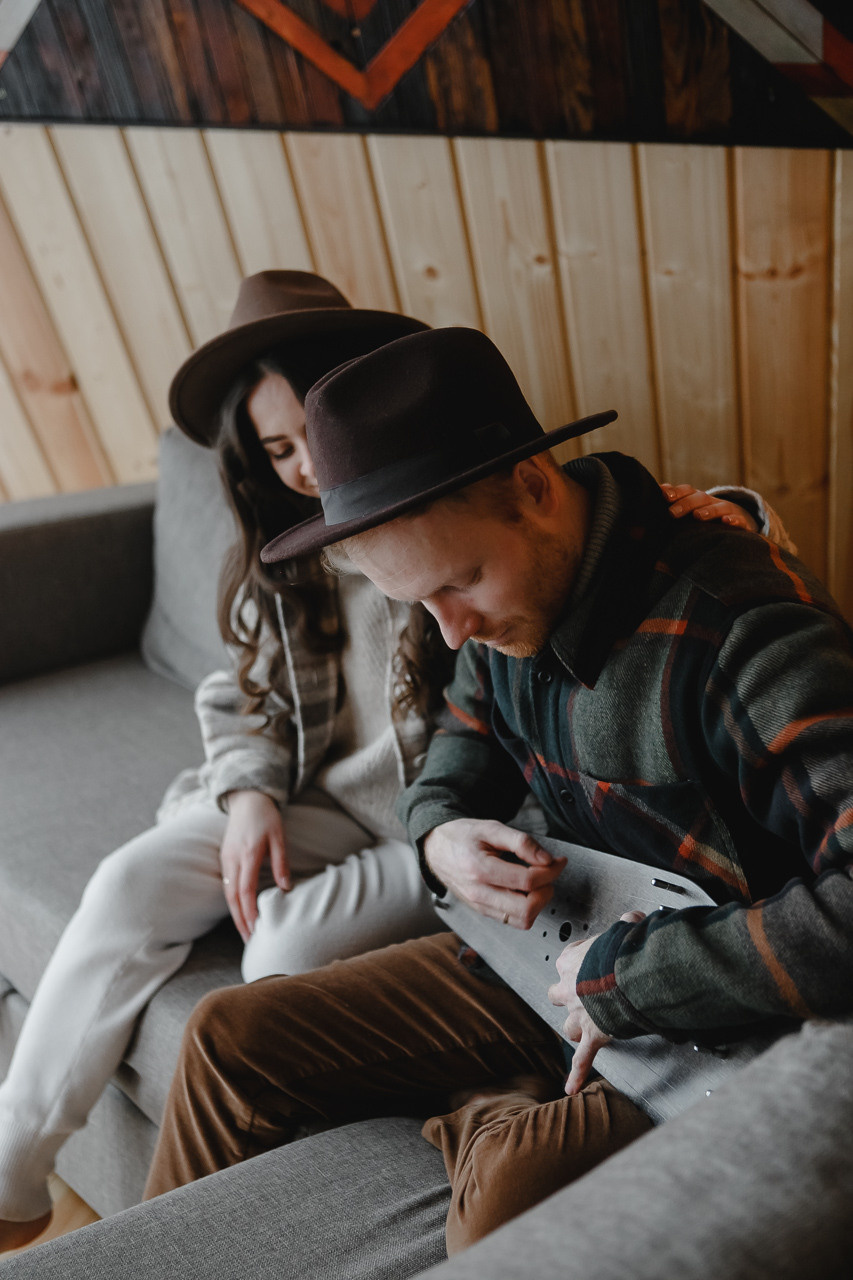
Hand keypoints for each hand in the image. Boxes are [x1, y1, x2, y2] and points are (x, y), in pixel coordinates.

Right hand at [220, 790, 289, 941]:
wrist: (246, 799)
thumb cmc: (266, 817)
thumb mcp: (279, 836)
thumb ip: (281, 862)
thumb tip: (285, 888)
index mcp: (248, 854)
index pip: (246, 889)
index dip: (250, 911)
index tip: (256, 928)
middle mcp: (233, 859)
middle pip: (233, 897)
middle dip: (240, 920)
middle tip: (250, 941)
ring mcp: (226, 859)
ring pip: (227, 893)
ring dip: (236, 914)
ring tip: (245, 932)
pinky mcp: (225, 859)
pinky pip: (226, 885)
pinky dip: (233, 902)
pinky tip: (240, 913)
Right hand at [423, 818, 566, 928]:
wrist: (436, 849)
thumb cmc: (462, 836)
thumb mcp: (491, 828)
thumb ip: (520, 841)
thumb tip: (546, 859)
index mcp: (479, 869)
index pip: (526, 881)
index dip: (550, 871)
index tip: (558, 861)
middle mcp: (479, 893)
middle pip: (526, 909)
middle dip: (546, 890)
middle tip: (549, 874)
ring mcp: (480, 906)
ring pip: (522, 920)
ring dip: (539, 902)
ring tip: (539, 882)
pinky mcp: (483, 911)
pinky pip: (512, 921)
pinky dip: (527, 908)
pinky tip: (526, 890)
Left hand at [548, 910, 644, 1093]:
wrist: (630, 974)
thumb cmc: (625, 949)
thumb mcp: (624, 928)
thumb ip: (625, 924)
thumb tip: (633, 919)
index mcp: (572, 961)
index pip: (565, 962)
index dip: (577, 965)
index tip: (588, 965)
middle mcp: (570, 988)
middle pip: (558, 995)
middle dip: (567, 998)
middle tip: (580, 997)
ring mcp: (580, 1014)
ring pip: (568, 1027)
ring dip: (575, 1029)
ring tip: (583, 1033)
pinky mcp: (593, 1035)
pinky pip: (583, 1058)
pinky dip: (578, 1073)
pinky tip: (571, 1086)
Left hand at [661, 483, 756, 531]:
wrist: (735, 520)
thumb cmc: (703, 516)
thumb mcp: (689, 511)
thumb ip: (673, 503)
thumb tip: (657, 492)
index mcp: (697, 498)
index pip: (687, 490)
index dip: (676, 492)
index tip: (664, 496)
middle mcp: (712, 502)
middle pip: (700, 498)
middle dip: (686, 504)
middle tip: (672, 513)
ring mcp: (727, 510)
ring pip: (720, 507)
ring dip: (709, 511)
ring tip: (698, 516)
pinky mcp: (741, 522)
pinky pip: (739, 520)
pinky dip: (734, 520)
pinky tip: (726, 522)